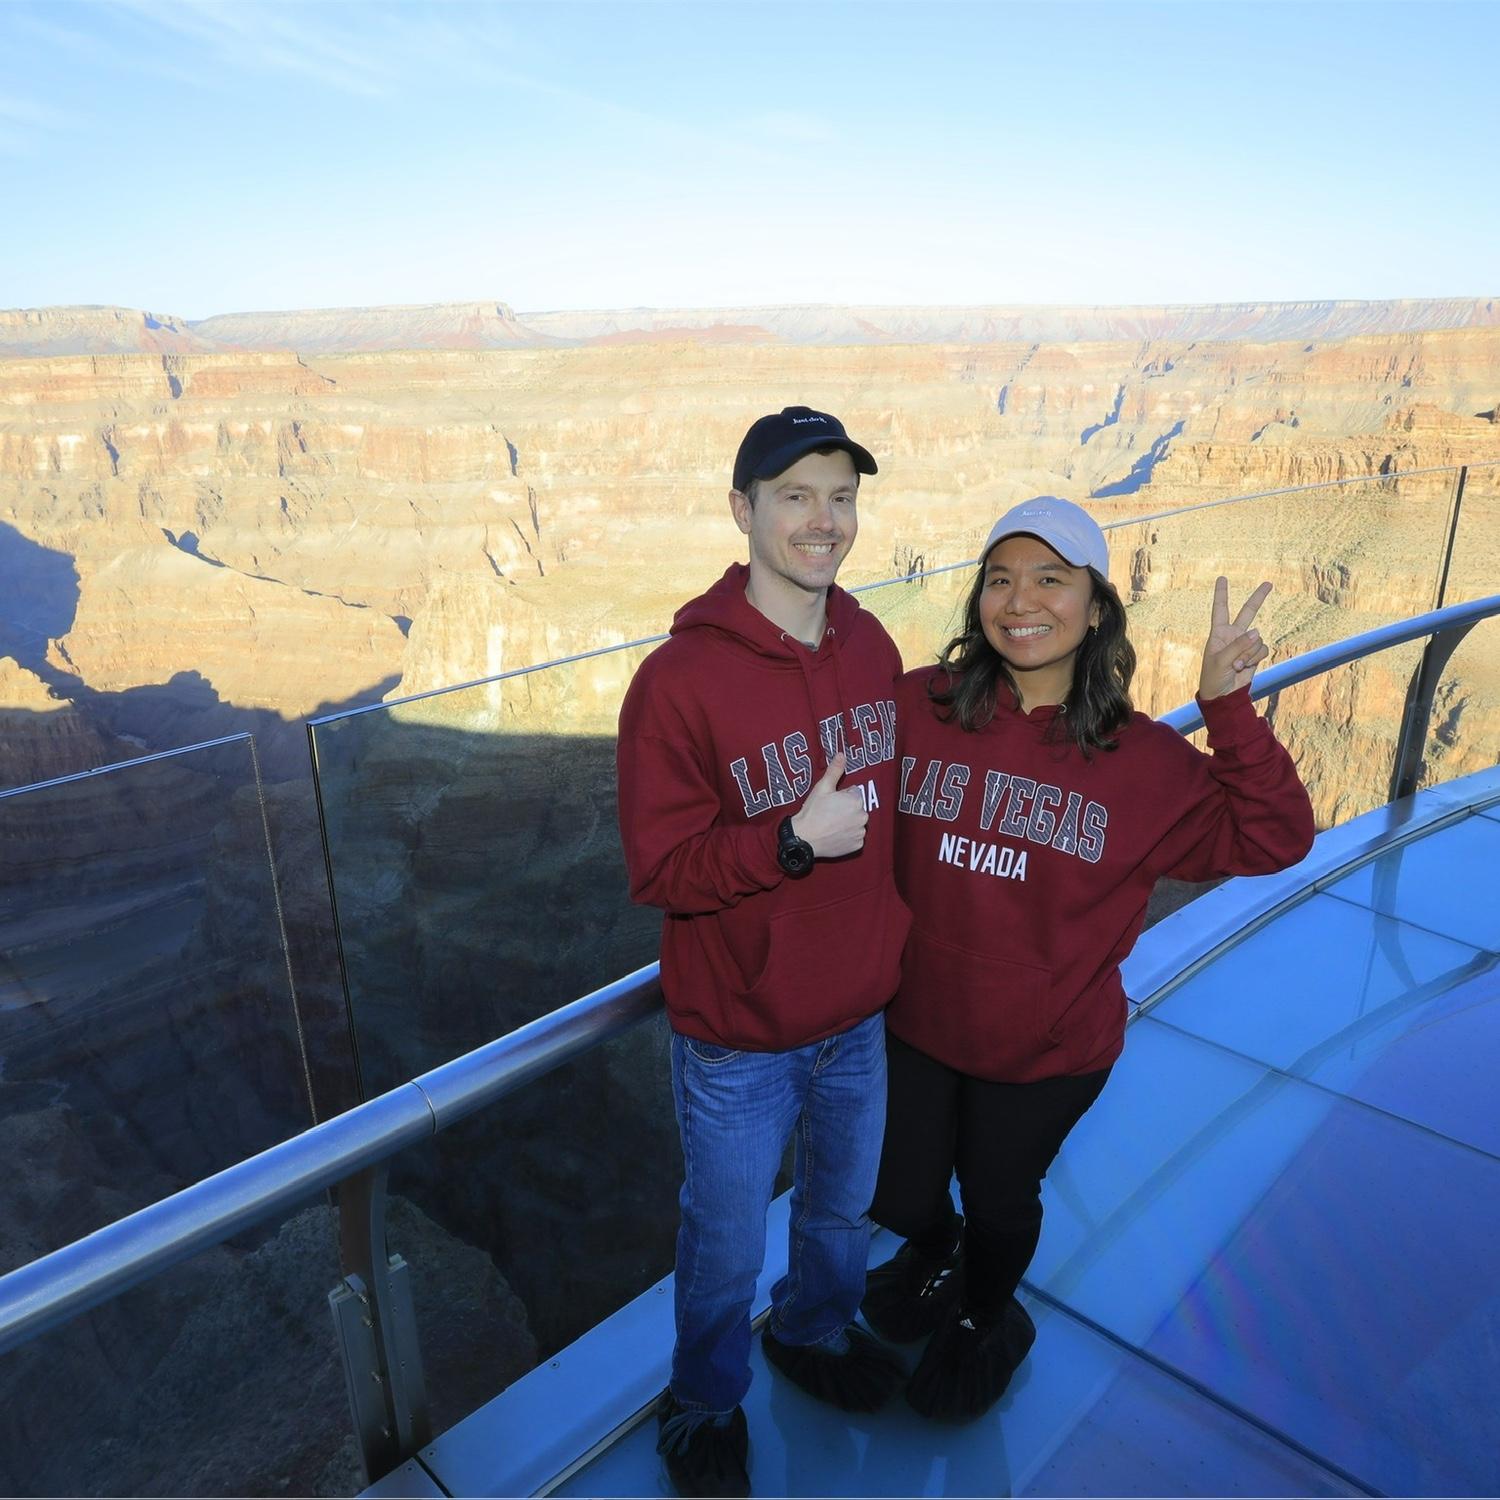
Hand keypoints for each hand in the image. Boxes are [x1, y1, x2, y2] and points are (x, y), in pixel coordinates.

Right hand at [790, 752, 867, 857]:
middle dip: (846, 809)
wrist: (805, 838)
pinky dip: (847, 836)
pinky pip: (855, 837)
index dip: (841, 796)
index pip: (854, 793)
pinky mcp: (857, 845)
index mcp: (856, 801)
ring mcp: (860, 832)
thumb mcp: (822, 788)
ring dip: (847, 822)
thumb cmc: (813, 812)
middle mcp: (863, 817)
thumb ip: (835, 770)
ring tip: (831, 824)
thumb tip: (841, 755)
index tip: (830, 802)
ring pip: (856, 822)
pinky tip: (835, 834)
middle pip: (856, 808)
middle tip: (829, 813)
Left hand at [1199, 576, 1271, 699]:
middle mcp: (1233, 635)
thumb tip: (1258, 632)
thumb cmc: (1213, 677)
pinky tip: (1245, 667)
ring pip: (1257, 639)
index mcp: (1218, 633)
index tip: (1222, 578)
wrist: (1223, 695)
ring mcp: (1245, 644)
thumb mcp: (1221, 661)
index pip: (1220, 609)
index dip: (1221, 594)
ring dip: (1249, 654)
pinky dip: (1256, 658)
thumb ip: (1238, 646)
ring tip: (1236, 666)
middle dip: (1259, 598)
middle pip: (1248, 612)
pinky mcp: (1254, 655)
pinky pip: (1263, 649)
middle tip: (1269, 583)